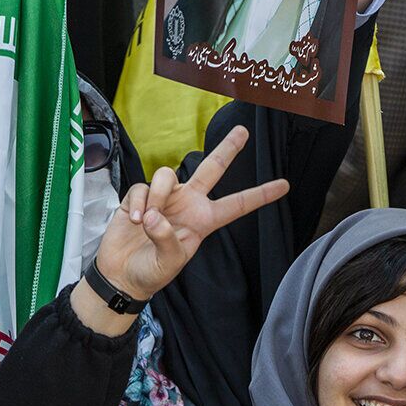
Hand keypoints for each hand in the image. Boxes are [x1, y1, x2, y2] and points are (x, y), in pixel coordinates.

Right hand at [93, 126, 288, 300]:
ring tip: (146, 222)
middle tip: (243, 131)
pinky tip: (134, 220)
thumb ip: (167, 238)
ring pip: (167, 175)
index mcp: (203, 221)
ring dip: (157, 195)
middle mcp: (188, 204)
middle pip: (211, 169)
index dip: (260, 195)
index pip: (236, 205)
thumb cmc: (151, 271)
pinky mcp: (140, 197)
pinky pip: (142, 187)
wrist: (121, 275)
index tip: (284, 185)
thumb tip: (154, 216)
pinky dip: (139, 202)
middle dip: (227, 148)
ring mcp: (164, 198)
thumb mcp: (169, 261)